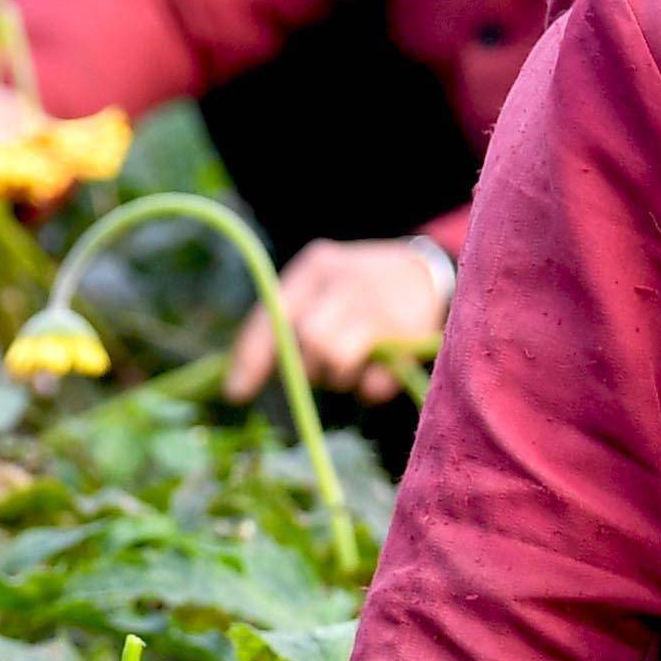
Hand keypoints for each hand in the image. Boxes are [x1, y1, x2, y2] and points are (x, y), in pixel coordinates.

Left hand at [225, 235, 452, 404]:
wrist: (424, 273)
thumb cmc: (355, 287)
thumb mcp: (317, 286)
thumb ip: (283, 324)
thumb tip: (237, 383)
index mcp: (315, 267)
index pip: (274, 315)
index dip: (252, 358)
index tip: (236, 392)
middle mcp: (347, 281)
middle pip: (308, 339)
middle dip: (308, 365)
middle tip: (322, 366)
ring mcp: (380, 306)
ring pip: (336, 359)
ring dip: (337, 376)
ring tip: (351, 362)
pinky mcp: (409, 337)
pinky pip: (371, 385)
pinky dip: (369, 387)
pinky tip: (378, 367)